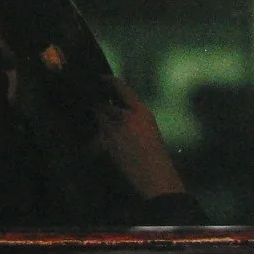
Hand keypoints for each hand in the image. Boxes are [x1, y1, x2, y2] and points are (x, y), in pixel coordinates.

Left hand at [95, 77, 186, 199]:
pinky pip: (97, 137)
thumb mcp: (149, 127)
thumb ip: (134, 116)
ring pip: (100, 119)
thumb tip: (118, 110)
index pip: (122, 89)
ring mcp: (115, 130)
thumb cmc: (156, 152)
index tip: (101, 78)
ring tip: (104, 129)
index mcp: (141, 111)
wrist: (154, 174)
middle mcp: (127, 117)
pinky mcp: (107, 144)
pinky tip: (99, 145)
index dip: (109, 81)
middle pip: (104, 105)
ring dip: (100, 123)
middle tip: (98, 110)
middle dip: (101, 109)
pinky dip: (97, 140)